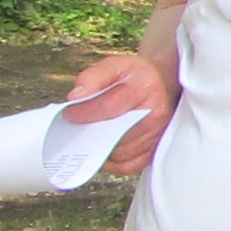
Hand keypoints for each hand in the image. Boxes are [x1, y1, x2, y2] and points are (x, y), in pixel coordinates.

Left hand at [65, 50, 175, 175]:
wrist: (161, 84)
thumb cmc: (136, 76)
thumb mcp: (115, 64)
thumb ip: (93, 77)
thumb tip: (76, 96)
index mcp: (145, 88)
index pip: (110, 107)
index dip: (85, 113)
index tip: (69, 114)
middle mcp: (155, 113)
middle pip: (115, 134)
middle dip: (91, 133)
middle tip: (78, 128)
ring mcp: (156, 134)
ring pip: (120, 153)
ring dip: (101, 148)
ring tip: (90, 135)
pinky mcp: (153, 149)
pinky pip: (128, 166)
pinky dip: (112, 162)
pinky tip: (103, 149)